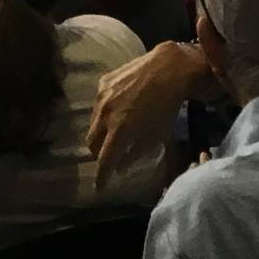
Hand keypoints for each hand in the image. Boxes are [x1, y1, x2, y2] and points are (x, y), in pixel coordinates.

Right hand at [87, 40, 206, 176]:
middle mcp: (105, 114)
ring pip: (92, 123)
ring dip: (100, 133)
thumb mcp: (155, 136)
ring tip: (112, 134)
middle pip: (91, 142)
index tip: (99, 188)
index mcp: (119, 131)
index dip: (101, 176)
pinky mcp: (102, 83)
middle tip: (108, 157)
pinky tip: (118, 110)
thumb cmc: (165, 108)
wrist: (166, 70)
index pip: (104, 160)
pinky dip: (104, 113)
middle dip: (98, 153)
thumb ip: (135, 154)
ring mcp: (101, 97)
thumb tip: (120, 167)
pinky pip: (97, 104)